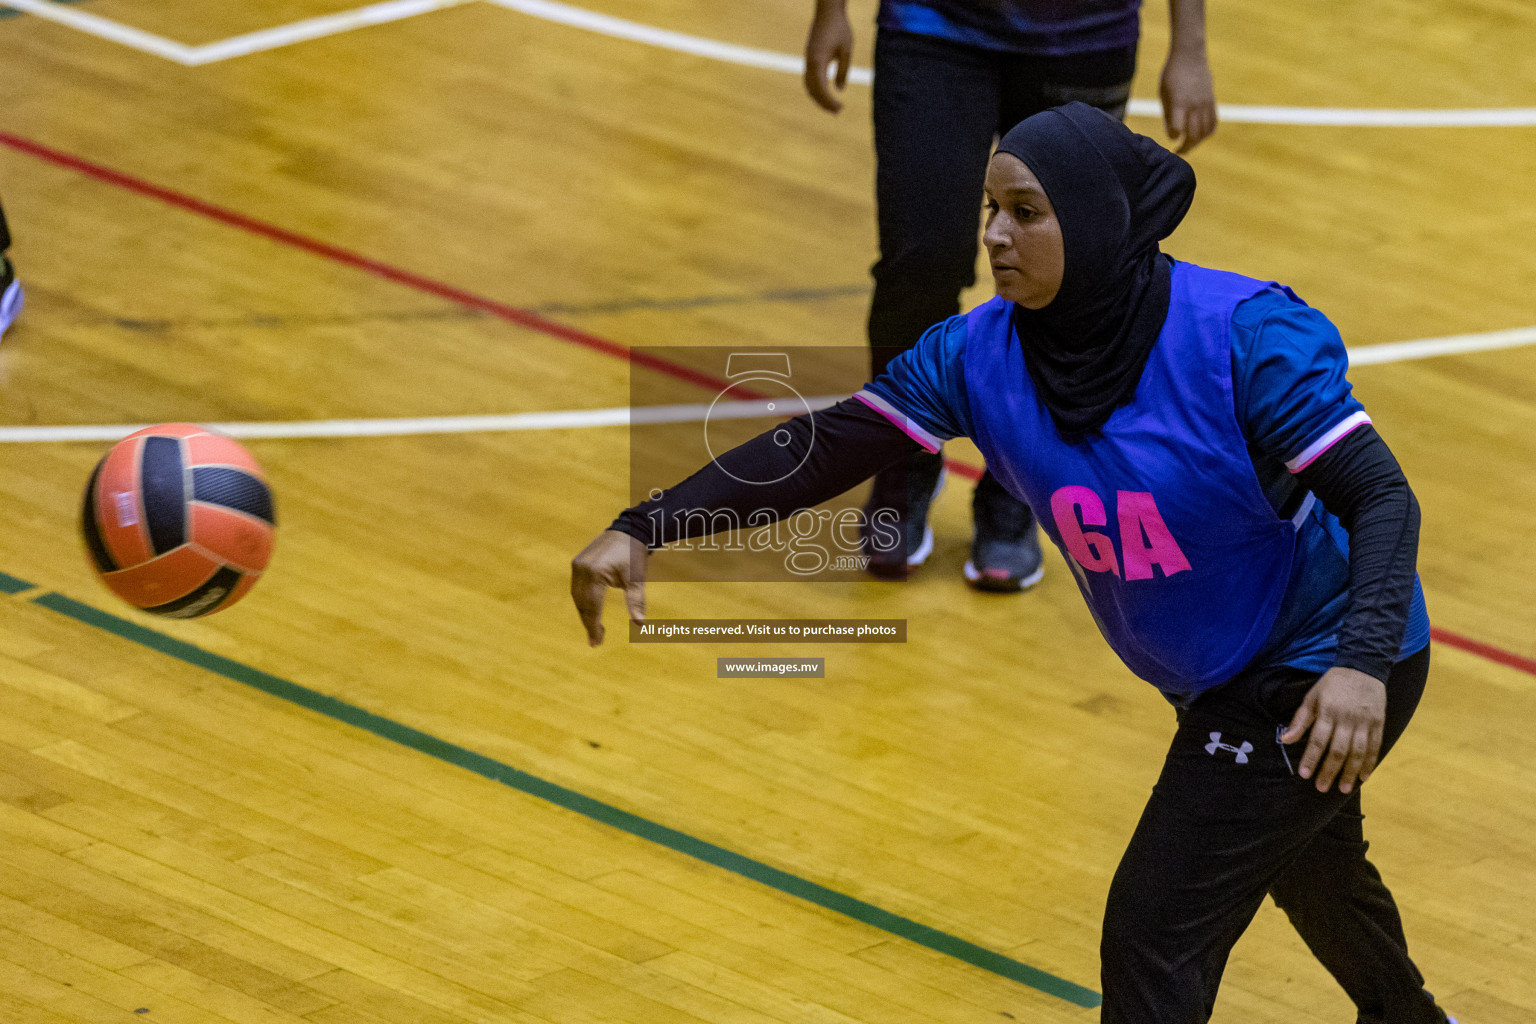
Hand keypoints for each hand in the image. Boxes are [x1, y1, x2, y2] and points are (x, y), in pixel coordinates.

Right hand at [570, 530, 647, 646]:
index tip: (597, 643)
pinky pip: (577, 587)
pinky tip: (591, 611)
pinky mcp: (578, 562)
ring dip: (585, 613)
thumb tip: (640, 624)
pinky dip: (583, 601)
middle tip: (596, 641)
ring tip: (595, 629)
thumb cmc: (634, 555)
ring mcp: (577, 565)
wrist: (629, 530)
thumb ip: (636, 601)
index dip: (593, 627)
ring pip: (577, 596)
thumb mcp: (636, 579)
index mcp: (595, 573)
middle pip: (581, 603)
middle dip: (588, 623)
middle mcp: (581, 569)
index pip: (592, 607)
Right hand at [803, 6, 852, 112]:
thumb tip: (839, 89)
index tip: (840, 108)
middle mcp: (809, 62)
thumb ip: (843, 70)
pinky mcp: (809, 57)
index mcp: (818, 61)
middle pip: (813, 90)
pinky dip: (816, 88)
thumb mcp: (846, 51)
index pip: (821, 88)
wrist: (828, 11)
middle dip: (824, 103)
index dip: (829, 101)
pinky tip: (826, 91)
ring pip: (808, 85)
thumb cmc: (839, 28)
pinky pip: (809, 77)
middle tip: (838, 111)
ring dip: (818, 97)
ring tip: (831, 105)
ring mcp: (807, 59)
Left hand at [1159, 49, 1216, 152]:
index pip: (1178, 128)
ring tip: (1189, 145)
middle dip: (1186, 147)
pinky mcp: (1212, 101)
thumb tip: (1174, 135)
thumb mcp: (1164, 94)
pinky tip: (1200, 136)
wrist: (1190, 55)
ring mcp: (1206, 103)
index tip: (1171, 136)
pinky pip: (1213, 122)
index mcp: (1179, 102)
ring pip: (1206, 131)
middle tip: (1178, 151)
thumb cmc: (1172, 75)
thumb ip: (1169, 115)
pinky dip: (1208, 133)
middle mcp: (1194, 105)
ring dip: (1197, 142)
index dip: (1173, 136)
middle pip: (1194, 134)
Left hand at [1281, 667, 1386, 793]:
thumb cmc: (1332, 684)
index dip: (1311, 758)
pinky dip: (1369, 763)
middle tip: (1321, 788)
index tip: (1304, 775)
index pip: (1317, 740)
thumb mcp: (1312, 697)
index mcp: (1327, 712)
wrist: (1363, 667)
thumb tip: (1286, 739)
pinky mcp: (1378, 723)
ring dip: (1350, 772)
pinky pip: (1374, 747)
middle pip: (1338, 750)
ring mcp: (1364, 722)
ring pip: (1357, 752)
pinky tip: (1363, 777)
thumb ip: (1300, 720)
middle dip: (1329, 771)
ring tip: (1344, 789)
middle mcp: (1346, 719)